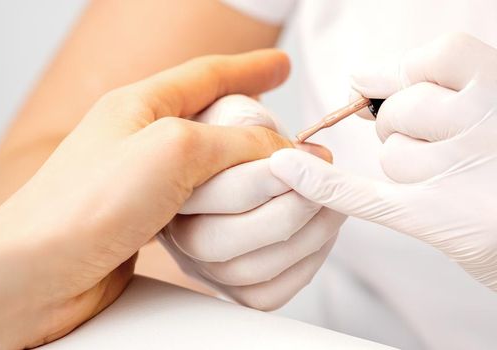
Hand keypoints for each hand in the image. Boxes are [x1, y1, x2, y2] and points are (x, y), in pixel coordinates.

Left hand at [0, 50, 293, 348]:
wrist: (34, 277)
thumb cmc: (83, 205)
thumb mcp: (172, 150)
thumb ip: (236, 140)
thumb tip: (288, 151)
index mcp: (142, 106)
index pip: (209, 75)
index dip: (251, 68)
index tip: (281, 65)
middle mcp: (143, 142)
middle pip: (218, 126)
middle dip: (260, 134)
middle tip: (295, 148)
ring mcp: (144, 185)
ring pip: (215, 173)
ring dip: (246, 181)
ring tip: (272, 187)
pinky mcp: (147, 227)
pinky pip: (202, 212)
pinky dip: (227, 215)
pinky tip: (235, 219)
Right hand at [158, 94, 345, 310]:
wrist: (233, 159)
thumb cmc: (231, 132)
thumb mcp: (232, 109)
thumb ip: (252, 121)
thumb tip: (302, 155)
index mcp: (164, 185)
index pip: (205, 190)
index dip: (262, 177)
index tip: (302, 156)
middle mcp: (174, 232)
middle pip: (217, 241)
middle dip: (284, 212)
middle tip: (323, 185)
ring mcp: (201, 266)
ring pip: (246, 272)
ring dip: (304, 238)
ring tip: (332, 204)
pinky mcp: (232, 290)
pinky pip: (267, 295)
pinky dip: (304, 266)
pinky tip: (321, 233)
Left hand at [268, 34, 496, 347]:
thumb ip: (468, 91)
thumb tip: (366, 76)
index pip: (447, 55)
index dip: (412, 69)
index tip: (398, 85)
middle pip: (411, 105)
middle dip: (404, 122)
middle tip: (428, 145)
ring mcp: (481, 186)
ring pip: (395, 153)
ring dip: (406, 166)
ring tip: (450, 186)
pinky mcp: (450, 229)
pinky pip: (371, 195)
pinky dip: (324, 182)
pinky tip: (289, 169)